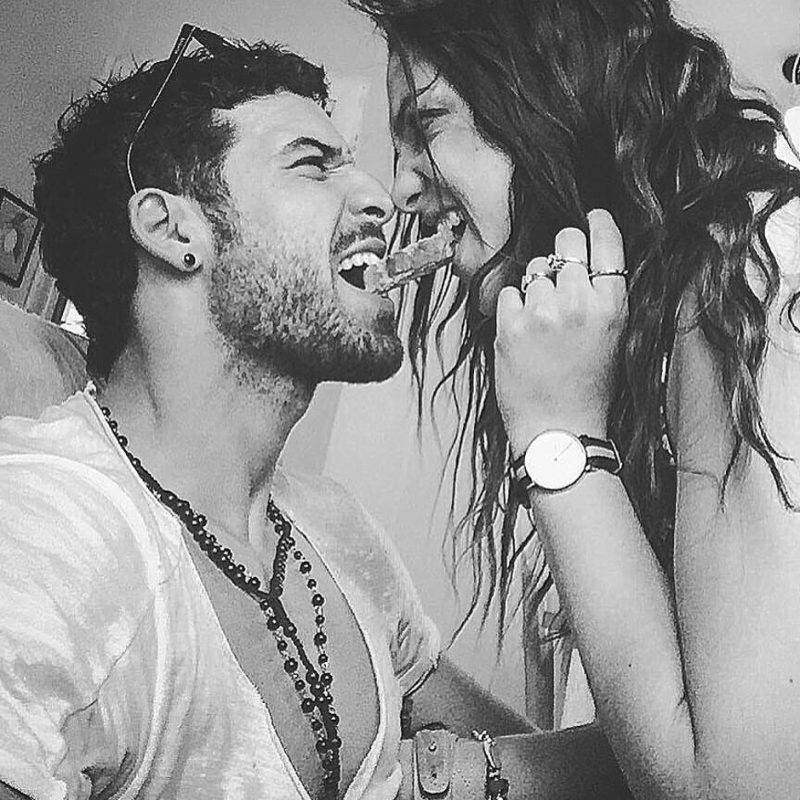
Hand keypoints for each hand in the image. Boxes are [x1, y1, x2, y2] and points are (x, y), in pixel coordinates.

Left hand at [494, 209, 627, 456]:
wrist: (559, 431)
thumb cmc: (588, 389)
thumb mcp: (615, 338)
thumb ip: (604, 297)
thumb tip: (587, 258)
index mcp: (612, 306)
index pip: (606, 242)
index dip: (597, 223)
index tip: (591, 217)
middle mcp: (578, 303)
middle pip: (565, 244)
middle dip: (561, 253)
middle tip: (559, 277)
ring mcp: (542, 313)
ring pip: (534, 268)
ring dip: (536, 285)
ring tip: (543, 320)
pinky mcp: (510, 326)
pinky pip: (508, 292)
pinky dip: (514, 306)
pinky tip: (525, 332)